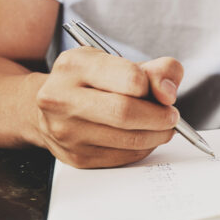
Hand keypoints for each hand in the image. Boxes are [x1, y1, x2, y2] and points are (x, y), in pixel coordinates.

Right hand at [35, 47, 182, 168]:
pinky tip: (143, 137)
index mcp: (76, 66)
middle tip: (172, 117)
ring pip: (128, 139)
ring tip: (162, 127)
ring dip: (157, 135)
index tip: (166, 95)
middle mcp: (61, 98)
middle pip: (126, 113)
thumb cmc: (92, 82)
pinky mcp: (75, 156)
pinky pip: (123, 157)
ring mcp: (65, 131)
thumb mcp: (120, 62)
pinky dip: (143, 148)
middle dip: (160, 117)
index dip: (156, 88)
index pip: (130, 79)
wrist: (47, 108)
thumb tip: (168, 92)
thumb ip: (156, 69)